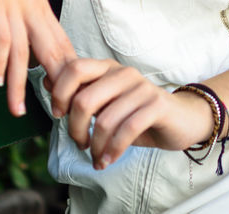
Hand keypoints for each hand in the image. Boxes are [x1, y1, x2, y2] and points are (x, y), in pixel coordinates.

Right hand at [0, 0, 76, 116]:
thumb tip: (16, 30)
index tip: (70, 94)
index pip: (60, 42)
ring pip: (25, 53)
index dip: (67, 70)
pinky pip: (1, 38)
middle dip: (58, 84)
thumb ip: (17, 7)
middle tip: (61, 113)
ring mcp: (15, 5)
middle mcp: (32, 7)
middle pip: (53, 50)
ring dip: (20, 84)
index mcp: (38, 3)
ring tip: (18, 110)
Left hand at [49, 58, 216, 168]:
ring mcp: (142, 88)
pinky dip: (112, 150)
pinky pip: (126, 130)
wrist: (181, 119)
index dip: (60, 93)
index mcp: (108, 68)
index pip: (74, 68)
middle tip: (80, 144)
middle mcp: (123, 73)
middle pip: (84, 99)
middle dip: (75, 129)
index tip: (59, 115)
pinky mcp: (157, 106)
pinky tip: (108, 160)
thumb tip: (46, 82)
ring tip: (97, 158)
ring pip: (105, 120)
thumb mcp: (107, 102)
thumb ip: (80, 92)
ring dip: (96, 147)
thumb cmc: (137, 113)